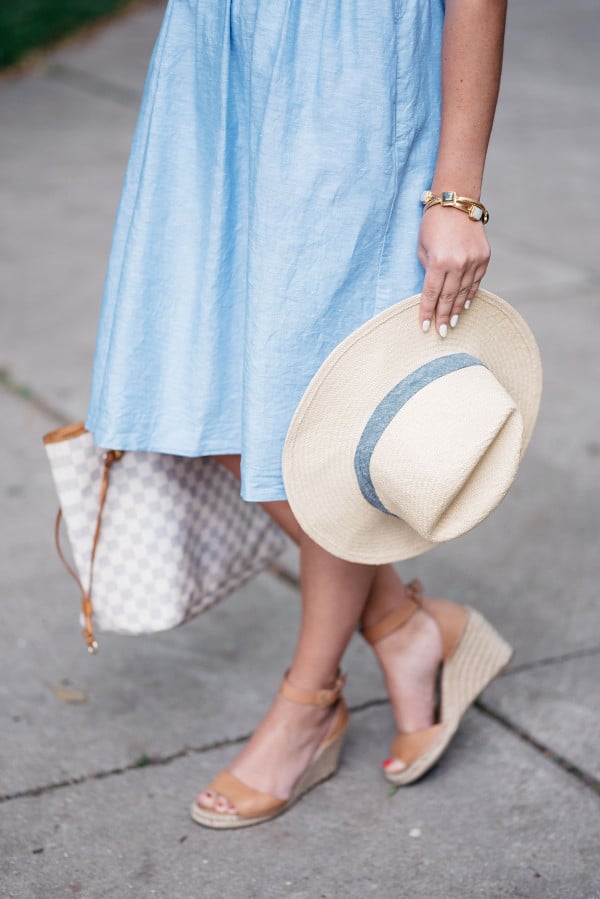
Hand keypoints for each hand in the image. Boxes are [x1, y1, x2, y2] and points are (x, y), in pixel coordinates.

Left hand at [417, 204, 490, 335]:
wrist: (457, 202)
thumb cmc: (433, 223)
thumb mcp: (422, 248)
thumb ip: (428, 270)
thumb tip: (433, 291)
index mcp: (439, 262)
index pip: (432, 294)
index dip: (427, 312)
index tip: (425, 327)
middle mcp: (459, 264)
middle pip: (449, 298)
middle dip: (444, 317)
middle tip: (441, 333)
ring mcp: (474, 261)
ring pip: (464, 292)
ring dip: (457, 310)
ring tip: (452, 324)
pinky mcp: (484, 257)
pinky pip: (476, 282)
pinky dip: (470, 295)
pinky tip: (465, 305)